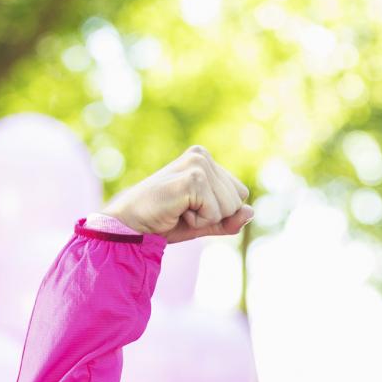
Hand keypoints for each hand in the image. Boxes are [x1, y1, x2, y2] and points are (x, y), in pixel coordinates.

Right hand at [102, 146, 253, 242]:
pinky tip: (176, 212)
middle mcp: (201, 156)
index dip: (219, 211)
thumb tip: (251, 211)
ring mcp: (197, 165)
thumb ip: (229, 219)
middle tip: (182, 210)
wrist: (130, 225)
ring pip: (229, 208)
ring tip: (178, 210)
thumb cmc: (164, 221)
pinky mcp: (193, 179)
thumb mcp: (204, 222)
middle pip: (238, 201)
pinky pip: (215, 214)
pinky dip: (197, 222)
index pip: (240, 194)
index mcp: (204, 159)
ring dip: (204, 219)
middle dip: (213, 215)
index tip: (190, 208)